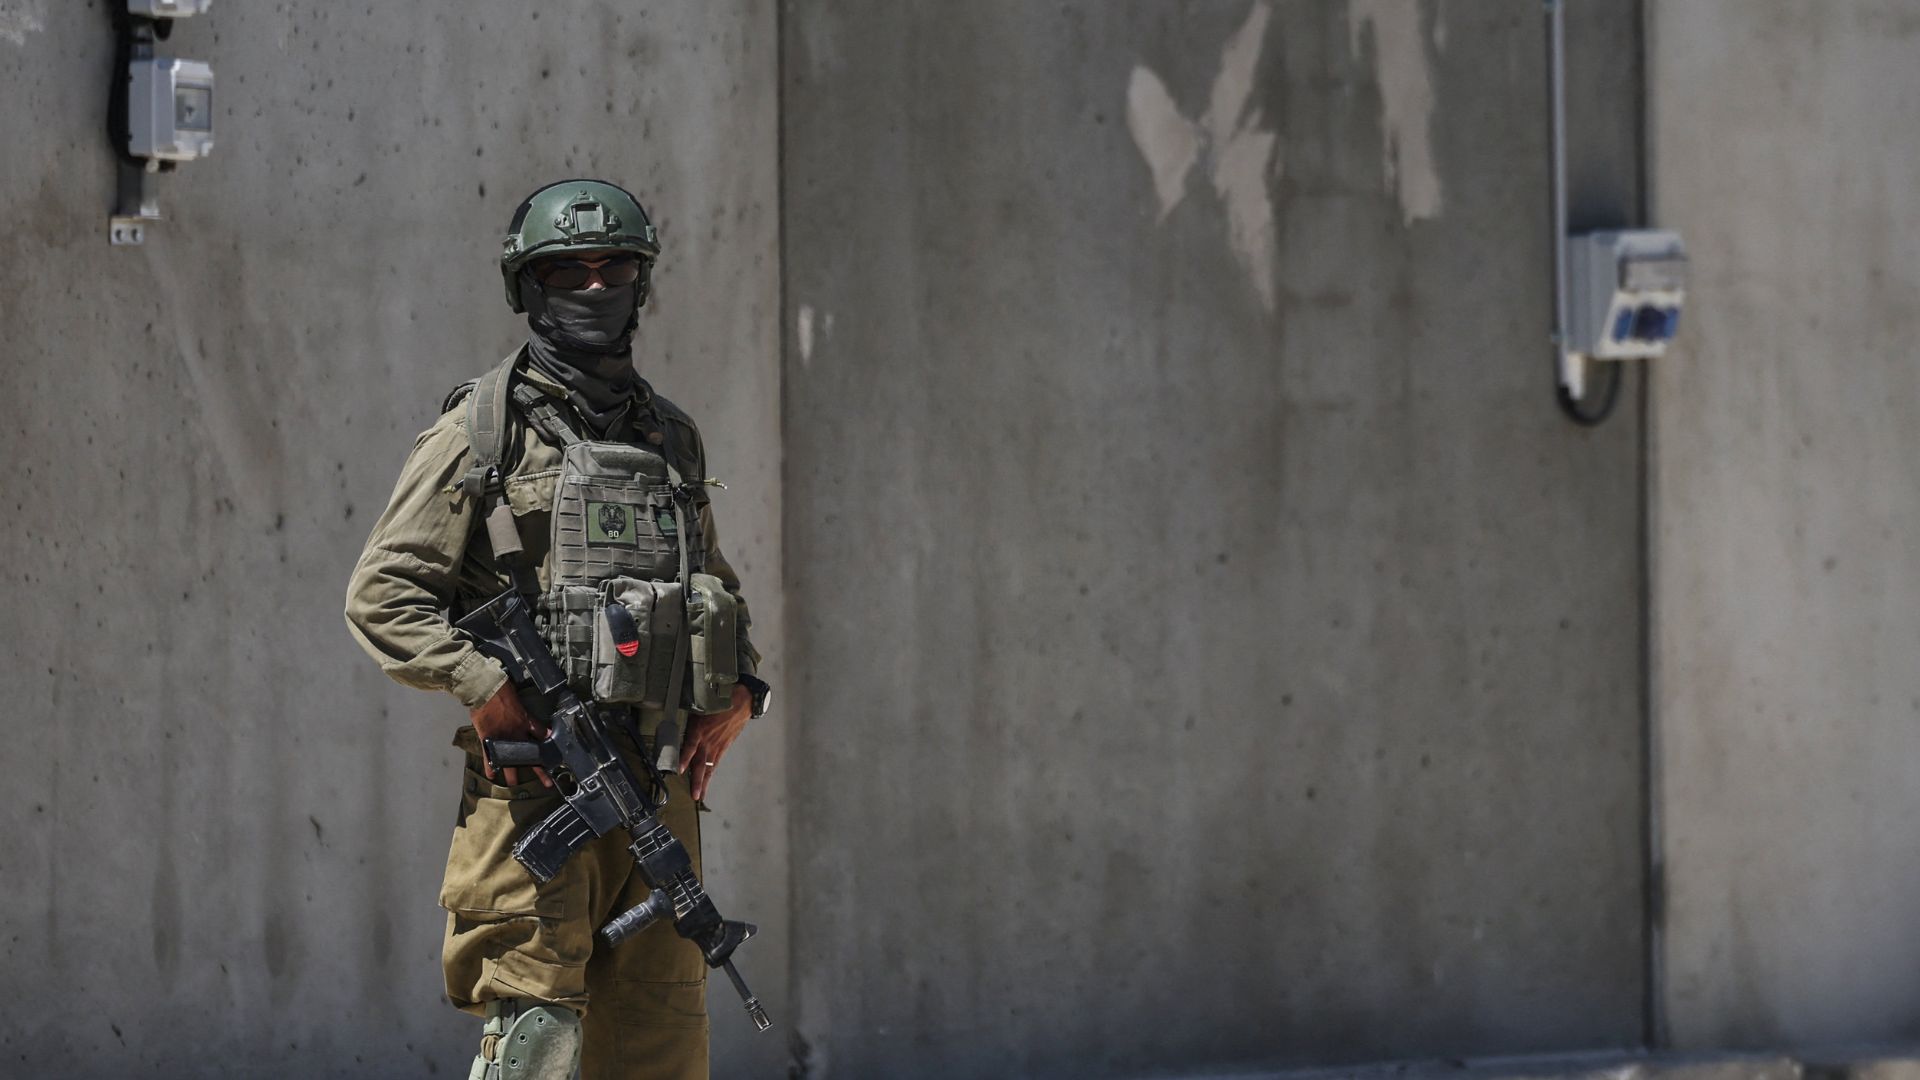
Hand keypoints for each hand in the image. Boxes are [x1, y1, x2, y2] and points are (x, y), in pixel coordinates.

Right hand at [469, 683, 552, 787]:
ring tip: (515, 784)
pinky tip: (491, 775)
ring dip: (512, 773)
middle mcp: (516, 734)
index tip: (557, 755)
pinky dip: (489, 766)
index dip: (550, 744)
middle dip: (540, 770)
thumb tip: (529, 710)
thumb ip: (525, 708)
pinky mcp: (487, 740)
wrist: (484, 690)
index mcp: (526, 721)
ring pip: (510, 761)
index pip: (543, 735)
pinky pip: (489, 756)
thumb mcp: (519, 698)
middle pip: (531, 755)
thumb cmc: (502, 689)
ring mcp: (502, 738)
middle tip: (547, 783)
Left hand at [679, 683, 752, 800]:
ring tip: (700, 795)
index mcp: (700, 729)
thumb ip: (689, 721)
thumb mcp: (699, 708)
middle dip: (697, 780)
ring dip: (704, 782)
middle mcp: (708, 741)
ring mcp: (717, 745)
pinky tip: (708, 780)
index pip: (690, 746)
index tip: (680, 770)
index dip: (685, 758)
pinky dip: (711, 772)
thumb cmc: (717, 701)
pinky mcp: (724, 746)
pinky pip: (716, 762)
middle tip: (695, 795)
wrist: (740, 702)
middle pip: (701, 763)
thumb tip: (674, 726)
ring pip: (709, 766)